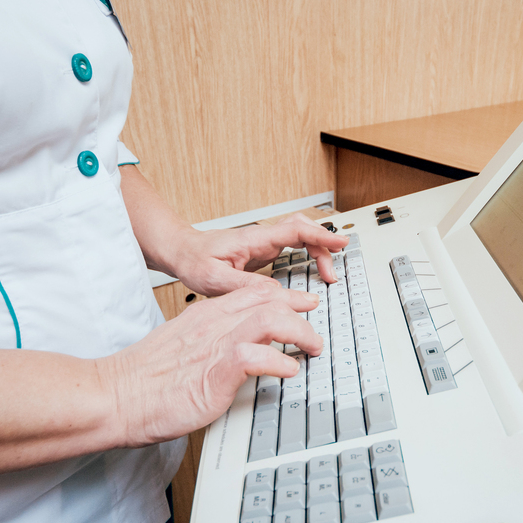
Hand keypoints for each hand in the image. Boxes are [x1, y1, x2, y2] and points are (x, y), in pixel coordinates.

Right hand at [96, 283, 322, 446]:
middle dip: (299, 309)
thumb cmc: (143, 380)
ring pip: (270, 319)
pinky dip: (279, 362)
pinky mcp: (215, 371)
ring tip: (311, 347)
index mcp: (204, 315)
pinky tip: (289, 371)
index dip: (284, 295)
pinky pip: (256, 356)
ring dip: (299, 332)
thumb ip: (208, 342)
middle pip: (268, 299)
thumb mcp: (181, 347)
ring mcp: (215, 345)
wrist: (116, 395)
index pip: (253, 293)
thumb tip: (233, 352)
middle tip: (316, 327)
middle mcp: (213, 324)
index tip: (302, 303)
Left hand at [168, 213, 349, 295]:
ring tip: (328, 274)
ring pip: (301, 236)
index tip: (340, 242)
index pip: (294, 230)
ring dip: (318, 251)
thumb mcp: (214, 278)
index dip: (320, 236)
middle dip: (324, 245)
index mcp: (254, 239)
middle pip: (304, 230)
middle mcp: (262, 238)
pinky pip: (294, 246)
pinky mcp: (264, 251)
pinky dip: (309, 254)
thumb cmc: (194, 261)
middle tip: (335, 269)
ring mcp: (264, 243)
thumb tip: (276, 292)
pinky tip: (314, 268)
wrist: (183, 252)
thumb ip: (245, 285)